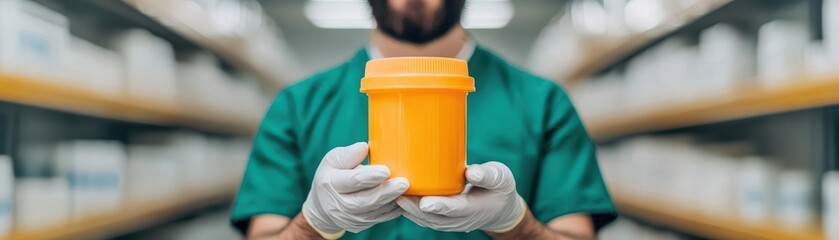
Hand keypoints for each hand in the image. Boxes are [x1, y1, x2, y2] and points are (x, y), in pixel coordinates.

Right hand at [302, 142, 408, 237]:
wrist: (324, 207)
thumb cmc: (332, 176)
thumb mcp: (332, 160)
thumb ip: (347, 155)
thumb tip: (364, 147)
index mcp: (331, 184)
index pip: (352, 180)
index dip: (369, 176)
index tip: (386, 170)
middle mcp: (340, 205)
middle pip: (366, 200)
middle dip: (386, 192)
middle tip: (404, 183)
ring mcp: (351, 218)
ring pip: (375, 211)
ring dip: (393, 200)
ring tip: (408, 190)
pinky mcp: (361, 225)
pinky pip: (381, 217)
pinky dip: (394, 208)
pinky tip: (404, 198)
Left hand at [397, 161, 526, 231]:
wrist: (499, 209)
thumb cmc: (499, 188)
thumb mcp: (500, 177)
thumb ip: (487, 175)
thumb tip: (471, 172)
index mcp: (473, 208)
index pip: (454, 209)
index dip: (439, 206)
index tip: (426, 202)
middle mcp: (458, 219)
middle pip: (433, 217)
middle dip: (415, 208)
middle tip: (398, 194)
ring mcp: (448, 222)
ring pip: (425, 220)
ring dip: (408, 210)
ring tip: (392, 194)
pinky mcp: (440, 218)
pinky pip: (423, 217)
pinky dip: (410, 210)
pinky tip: (396, 197)